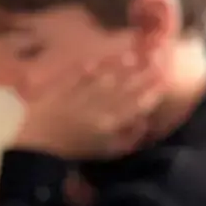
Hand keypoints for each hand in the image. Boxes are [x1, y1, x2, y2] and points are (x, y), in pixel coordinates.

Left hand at [11, 52, 164, 160]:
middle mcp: (100, 109)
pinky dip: (91, 68)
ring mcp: (81, 97)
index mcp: (111, 124)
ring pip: (106, 80)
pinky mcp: (63, 88)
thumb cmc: (75, 148)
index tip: (166, 77)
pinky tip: (99, 59)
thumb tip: (145, 122)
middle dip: (144, 73)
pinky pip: (80, 77)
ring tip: (135, 54)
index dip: (154, 90)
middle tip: (158, 58)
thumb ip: (128, 137)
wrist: (38, 143)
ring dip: (121, 67)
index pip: (138, 105)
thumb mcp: (106, 150)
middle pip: (126, 88)